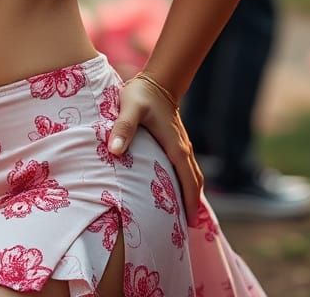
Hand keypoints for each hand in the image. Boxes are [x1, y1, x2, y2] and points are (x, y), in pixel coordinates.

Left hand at [108, 75, 202, 224]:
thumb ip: (122, 128)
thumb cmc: (141, 94)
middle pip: (195, 182)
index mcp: (176, 146)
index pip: (189, 179)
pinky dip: (185, 184)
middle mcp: (183, 148)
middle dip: (192, 205)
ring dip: (190, 195)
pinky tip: (174, 194)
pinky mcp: (176, 143)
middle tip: (184, 229)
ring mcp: (182, 146)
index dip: (190, 201)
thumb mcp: (129, 108)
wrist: (156, 80)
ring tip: (181, 219)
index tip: (187, 223)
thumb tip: (114, 151)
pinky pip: (185, 169)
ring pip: (192, 176)